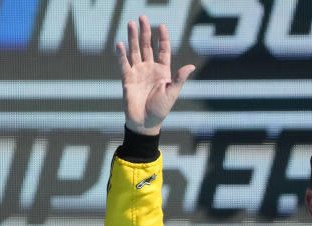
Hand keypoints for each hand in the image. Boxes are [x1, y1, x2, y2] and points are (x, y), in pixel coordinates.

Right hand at [115, 15, 194, 135]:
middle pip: (147, 46)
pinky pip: (123, 63)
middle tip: (142, 17)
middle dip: (145, 32)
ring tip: (130, 23)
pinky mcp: (127, 78)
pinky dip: (121, 54)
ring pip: (135, 51)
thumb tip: (191, 66)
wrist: (145, 122)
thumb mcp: (172, 93)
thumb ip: (179, 78)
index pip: (163, 50)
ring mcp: (138, 72)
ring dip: (132, 37)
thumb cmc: (161, 110)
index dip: (163, 38)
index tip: (162, 25)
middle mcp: (150, 69)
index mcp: (163, 71)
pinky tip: (120, 43)